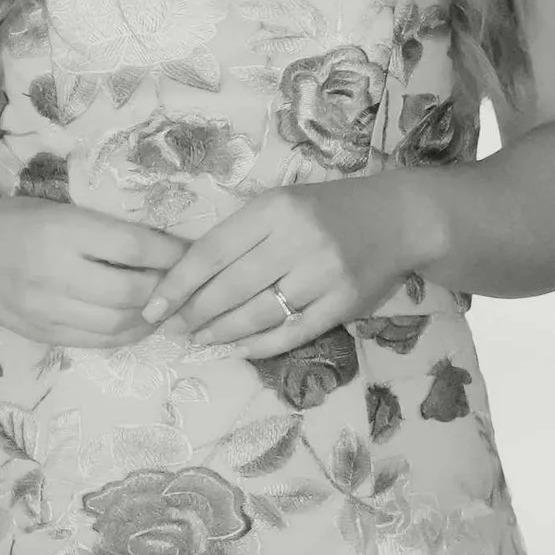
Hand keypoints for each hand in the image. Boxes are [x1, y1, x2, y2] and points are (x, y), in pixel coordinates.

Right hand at [0, 195, 186, 348]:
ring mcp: (46, 309)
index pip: (136, 248)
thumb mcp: (66, 210)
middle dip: (168, 289)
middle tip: (185, 282)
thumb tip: (172, 247)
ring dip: (153, 316)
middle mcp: (54, 273)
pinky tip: (142, 322)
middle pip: (132, 292)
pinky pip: (98, 342)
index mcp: (64, 231)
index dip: (173, 254)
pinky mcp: (42, 334)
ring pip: (119, 323)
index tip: (194, 253)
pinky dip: (129, 334)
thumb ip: (112, 231)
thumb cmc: (21, 219)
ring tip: (168, 304)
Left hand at [138, 176, 433, 357]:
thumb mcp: (283, 204)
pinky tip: (239, 349)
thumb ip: (242, 235)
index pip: (211, 252)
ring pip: (258, 314)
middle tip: (174, 329)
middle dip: (194, 315)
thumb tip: (187, 280)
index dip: (176, 285)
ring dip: (222, 333)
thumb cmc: (332, 209)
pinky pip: (293, 332)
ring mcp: (324, 274)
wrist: (403, 218)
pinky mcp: (344, 302)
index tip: (152, 308)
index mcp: (275, 209)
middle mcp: (298, 239)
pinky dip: (260, 346)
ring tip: (200, 340)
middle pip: (229, 288)